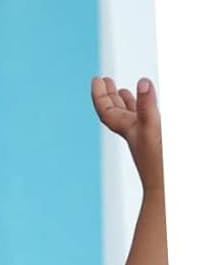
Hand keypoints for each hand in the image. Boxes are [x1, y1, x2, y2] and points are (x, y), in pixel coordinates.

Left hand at [92, 75, 162, 191]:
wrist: (167, 185)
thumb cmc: (159, 160)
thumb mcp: (153, 126)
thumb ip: (147, 104)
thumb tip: (142, 82)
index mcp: (127, 128)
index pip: (106, 110)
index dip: (100, 94)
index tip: (96, 79)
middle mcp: (132, 131)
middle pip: (114, 111)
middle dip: (108, 95)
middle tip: (104, 80)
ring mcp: (142, 135)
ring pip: (129, 115)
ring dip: (123, 101)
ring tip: (121, 89)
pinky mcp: (153, 139)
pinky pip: (143, 120)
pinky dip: (140, 110)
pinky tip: (144, 108)